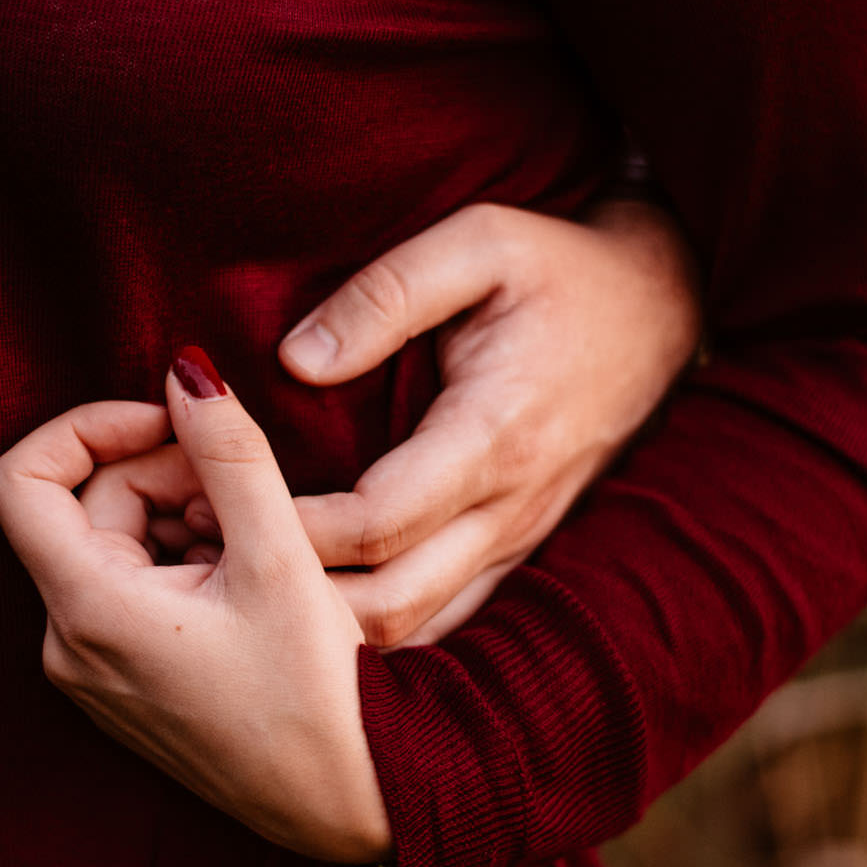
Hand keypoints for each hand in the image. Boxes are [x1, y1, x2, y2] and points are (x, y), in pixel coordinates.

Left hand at [0, 348, 390, 864]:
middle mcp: (69, 646)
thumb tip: (185, 369)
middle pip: (85, 506)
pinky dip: (184, 564)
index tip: (170, 420)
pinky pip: (131, 592)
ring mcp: (93, 672)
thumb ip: (229, 452)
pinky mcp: (125, 688)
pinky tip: (251, 584)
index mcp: (87, 611)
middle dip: (166, 476)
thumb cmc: (319, 697)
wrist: (348, 808)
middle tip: (250, 493)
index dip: (89, 425)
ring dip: (183, 519)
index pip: (20, 478)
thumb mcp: (280, 556)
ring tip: (261, 546)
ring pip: (114, 547)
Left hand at [191, 198, 700, 648]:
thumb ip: (386, 294)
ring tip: (239, 581)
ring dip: (325, 624)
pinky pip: (442, 617)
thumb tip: (295, 360)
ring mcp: (519, 540)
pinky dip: (371, 625)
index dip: (290, 528)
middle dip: (291, 596)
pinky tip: (304, 601)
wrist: (663, 309)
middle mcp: (512, 508)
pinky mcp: (516, 550)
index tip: (210, 505)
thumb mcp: (479, 241)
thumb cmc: (561, 268)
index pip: (379, 521)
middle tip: (204, 562)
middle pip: (392, 602)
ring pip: (417, 626)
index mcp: (497, 435)